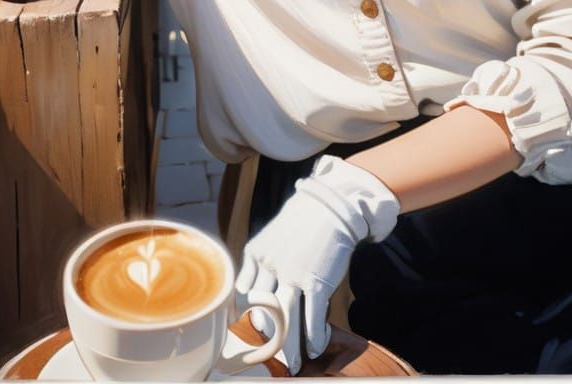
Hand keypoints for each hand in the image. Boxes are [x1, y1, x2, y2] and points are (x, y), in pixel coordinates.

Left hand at [235, 156, 398, 374]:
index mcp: (256, 253)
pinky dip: (314, 336)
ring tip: (292, 365)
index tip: (243, 330)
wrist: (331, 205)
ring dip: (290, 349)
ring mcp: (295, 275)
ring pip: (286, 322)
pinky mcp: (318, 281)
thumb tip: (252, 296)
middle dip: (265, 338)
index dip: (241, 315)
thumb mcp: (272, 236)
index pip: (240, 292)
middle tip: (268, 355)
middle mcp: (272, 266)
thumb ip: (261, 263)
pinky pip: (313, 317)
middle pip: (261, 312)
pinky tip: (315, 347)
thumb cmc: (301, 222)